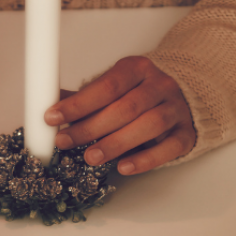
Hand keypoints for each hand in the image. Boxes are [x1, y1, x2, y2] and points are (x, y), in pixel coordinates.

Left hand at [45, 56, 194, 174]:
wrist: (182, 97)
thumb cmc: (138, 93)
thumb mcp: (112, 87)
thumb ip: (84, 97)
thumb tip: (49, 103)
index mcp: (137, 69)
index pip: (106, 86)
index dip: (78, 104)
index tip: (53, 117)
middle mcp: (159, 85)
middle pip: (125, 107)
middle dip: (91, 127)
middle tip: (65, 141)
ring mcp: (176, 109)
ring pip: (149, 125)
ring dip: (116, 143)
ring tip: (90, 157)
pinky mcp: (186, 133)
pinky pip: (169, 147)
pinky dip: (146, 160)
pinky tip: (124, 167)